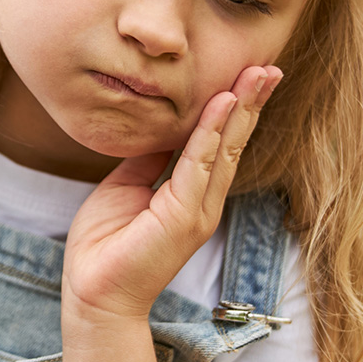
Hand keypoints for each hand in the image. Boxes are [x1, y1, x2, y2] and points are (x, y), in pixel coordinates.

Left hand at [62, 65, 282, 321]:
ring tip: (260, 74)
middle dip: (252, 102)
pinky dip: (213, 129)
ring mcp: (198, 209)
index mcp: (192, 195)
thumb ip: (148, 160)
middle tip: (269, 67)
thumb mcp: (126, 187)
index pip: (220, 143)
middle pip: (234, 141)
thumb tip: (158, 130)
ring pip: (226, 147)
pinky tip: (225, 101)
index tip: (247, 76)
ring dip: (243, 107)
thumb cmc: (106, 244)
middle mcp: (203, 200)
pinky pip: (199, 161)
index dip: (235, 110)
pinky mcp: (184, 216)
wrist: (92, 294)